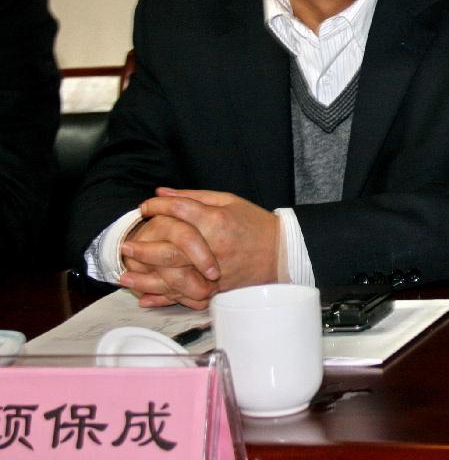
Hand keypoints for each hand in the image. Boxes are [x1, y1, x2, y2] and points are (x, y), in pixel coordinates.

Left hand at [120, 187, 278, 307]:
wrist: (281, 253)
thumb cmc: (253, 223)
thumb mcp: (227, 201)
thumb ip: (193, 197)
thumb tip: (162, 193)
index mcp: (217, 221)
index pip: (179, 210)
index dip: (158, 206)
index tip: (145, 206)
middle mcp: (213, 248)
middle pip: (170, 248)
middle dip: (144, 248)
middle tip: (125, 247)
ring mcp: (214, 273)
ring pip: (173, 278)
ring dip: (145, 279)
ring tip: (124, 276)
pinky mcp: (215, 291)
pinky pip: (184, 297)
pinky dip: (162, 299)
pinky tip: (144, 298)